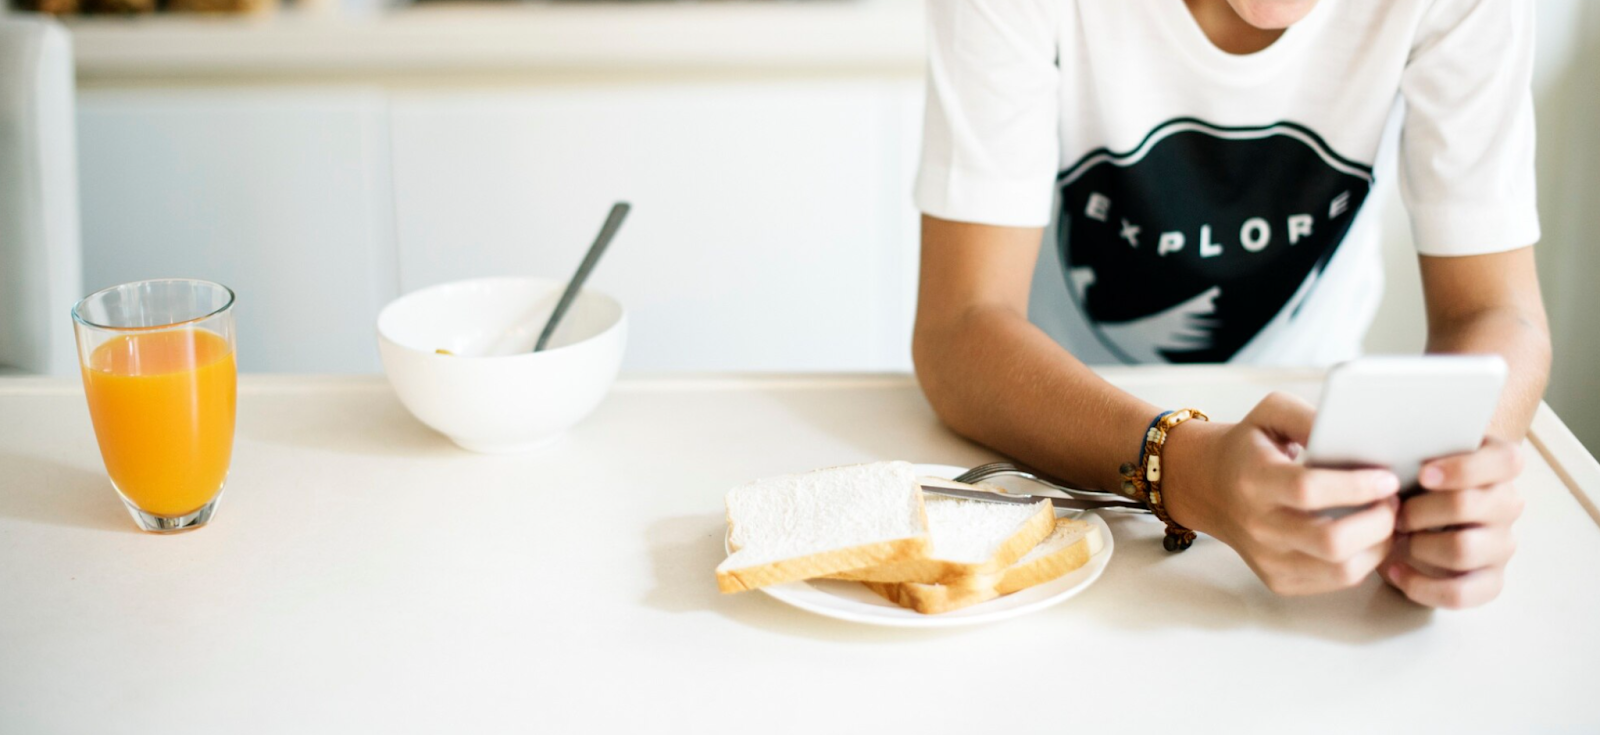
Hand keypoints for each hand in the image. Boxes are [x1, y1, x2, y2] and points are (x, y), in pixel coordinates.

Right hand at [1163, 392, 1402, 595]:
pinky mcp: (1278, 579)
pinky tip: (1368, 539)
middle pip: (1331, 542)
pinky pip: (1335, 582)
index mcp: (1253, 480)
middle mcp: (1257, 525)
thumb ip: (1311, 417)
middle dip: (1378, 523)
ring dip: (1379, 546)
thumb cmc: (1248, 447)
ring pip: (1341, 570)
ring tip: (1385, 520)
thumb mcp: (1271, 413)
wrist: (1207, 485)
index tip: (1387, 478)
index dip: (1356, 487)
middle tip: (1392, 501)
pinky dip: (1364, 562)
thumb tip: (1356, 437)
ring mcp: (1266, 558)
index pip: (1309, 491)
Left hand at [1379, 437, 1525, 608]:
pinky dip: (1421, 585)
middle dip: (1420, 510)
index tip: (1423, 475)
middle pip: (1468, 505)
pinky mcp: (1490, 581)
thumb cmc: (1414, 480)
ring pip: (1462, 549)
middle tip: (1394, 514)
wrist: (1414, 520)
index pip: (1506, 461)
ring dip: (1419, 545)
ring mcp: (1501, 545)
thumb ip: (1417, 450)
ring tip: (1397, 539)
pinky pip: (1460, 593)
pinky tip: (1395, 570)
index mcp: (1500, 466)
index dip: (1463, 468)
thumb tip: (1390, 460)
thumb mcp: (1417, 457)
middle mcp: (1508, 505)